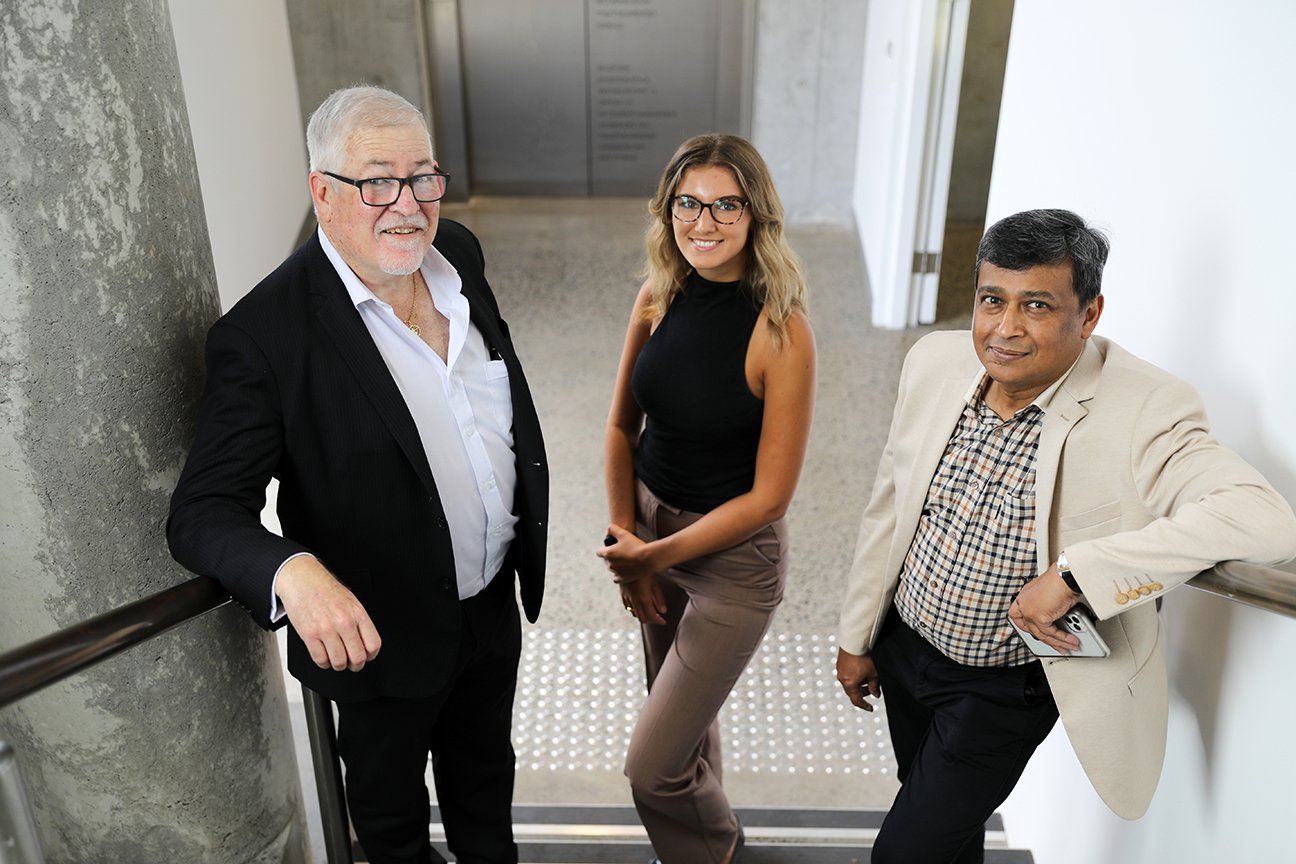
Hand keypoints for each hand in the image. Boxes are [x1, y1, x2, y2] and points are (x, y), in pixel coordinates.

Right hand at [276, 556, 381, 671]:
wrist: (302, 580)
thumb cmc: (326, 590)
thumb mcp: (351, 601)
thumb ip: (359, 622)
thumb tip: (365, 643)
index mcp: (357, 613)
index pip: (373, 644)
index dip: (371, 656)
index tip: (366, 657)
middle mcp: (344, 622)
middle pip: (358, 657)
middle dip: (355, 665)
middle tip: (351, 663)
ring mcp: (326, 629)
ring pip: (339, 662)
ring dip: (338, 665)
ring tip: (336, 659)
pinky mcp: (309, 634)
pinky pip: (320, 659)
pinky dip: (323, 663)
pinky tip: (324, 656)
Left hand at [596, 524, 660, 583]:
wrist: (649, 558)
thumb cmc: (636, 545)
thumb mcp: (623, 533)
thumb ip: (612, 529)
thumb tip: (608, 530)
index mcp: (608, 554)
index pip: (599, 552)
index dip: (604, 548)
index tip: (612, 546)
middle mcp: (610, 565)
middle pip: (606, 560)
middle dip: (611, 556)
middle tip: (622, 551)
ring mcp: (616, 573)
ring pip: (612, 568)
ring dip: (616, 564)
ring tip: (626, 559)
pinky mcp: (623, 579)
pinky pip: (616, 578)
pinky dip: (619, 574)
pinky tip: (625, 570)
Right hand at [619, 575, 667, 625]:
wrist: (628, 561)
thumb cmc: (644, 570)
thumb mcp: (654, 583)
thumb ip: (659, 598)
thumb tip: (663, 611)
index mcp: (643, 598)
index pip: (651, 616)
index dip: (658, 621)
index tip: (664, 622)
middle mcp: (634, 600)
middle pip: (643, 618)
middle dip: (651, 620)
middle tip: (658, 619)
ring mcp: (627, 597)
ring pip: (634, 613)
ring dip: (643, 615)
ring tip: (650, 613)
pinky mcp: (623, 593)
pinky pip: (628, 607)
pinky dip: (635, 610)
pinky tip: (639, 606)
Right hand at [836, 647, 879, 711]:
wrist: (854, 641)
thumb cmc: (864, 657)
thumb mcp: (873, 674)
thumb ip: (874, 686)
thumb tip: (875, 694)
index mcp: (850, 685)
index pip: (857, 701)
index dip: (864, 706)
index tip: (871, 708)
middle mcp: (842, 679)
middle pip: (852, 692)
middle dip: (862, 693)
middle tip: (872, 690)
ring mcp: (840, 671)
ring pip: (849, 683)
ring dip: (858, 684)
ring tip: (867, 677)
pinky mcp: (840, 663)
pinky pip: (847, 675)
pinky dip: (854, 676)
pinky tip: (861, 669)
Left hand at [1009, 564, 1081, 653]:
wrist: (1065, 577)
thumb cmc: (1061, 580)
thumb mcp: (1051, 594)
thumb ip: (1049, 607)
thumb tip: (1059, 619)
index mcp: (1024, 596)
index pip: (1016, 615)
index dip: (1024, 626)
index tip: (1032, 632)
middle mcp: (1023, 603)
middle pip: (1031, 628)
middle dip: (1047, 640)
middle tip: (1056, 645)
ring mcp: (1028, 611)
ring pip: (1042, 634)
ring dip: (1058, 642)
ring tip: (1069, 646)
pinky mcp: (1038, 617)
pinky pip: (1051, 633)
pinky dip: (1063, 638)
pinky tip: (1070, 641)